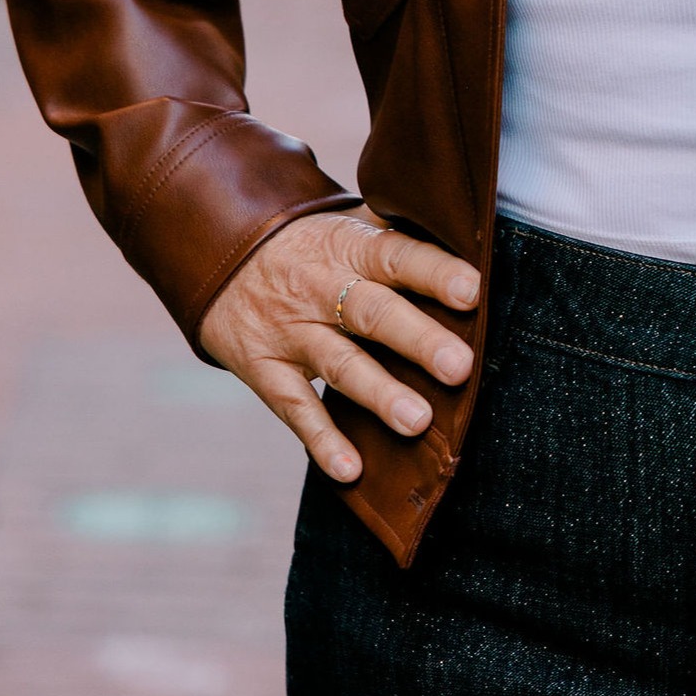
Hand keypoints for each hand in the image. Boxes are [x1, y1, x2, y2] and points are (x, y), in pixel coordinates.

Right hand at [199, 206, 480, 482]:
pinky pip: (295, 408)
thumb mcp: (350, 225)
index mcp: (351, 248)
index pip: (397, 256)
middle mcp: (321, 288)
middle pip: (373, 313)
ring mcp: (291, 331)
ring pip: (339, 364)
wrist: (224, 255)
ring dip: (379, 394)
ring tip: (418, 422)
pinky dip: (323, 440)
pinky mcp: (265, 369)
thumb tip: (471, 235)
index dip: (433, 273)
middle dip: (417, 340)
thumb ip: (401, 232)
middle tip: (459, 367)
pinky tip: (352, 470)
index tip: (472, 292)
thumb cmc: (315, 244)